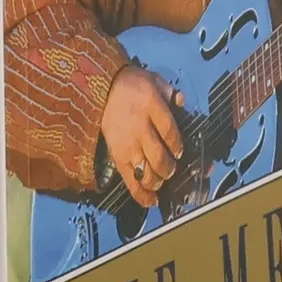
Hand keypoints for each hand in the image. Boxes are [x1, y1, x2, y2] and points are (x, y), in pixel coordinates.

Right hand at [98, 64, 184, 208]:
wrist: (100, 89)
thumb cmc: (131, 85)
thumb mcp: (153, 80)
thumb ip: (170, 92)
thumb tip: (182, 102)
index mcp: (150, 105)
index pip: (169, 131)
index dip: (177, 146)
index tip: (179, 152)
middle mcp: (138, 127)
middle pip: (159, 157)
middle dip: (169, 168)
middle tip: (172, 169)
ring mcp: (126, 144)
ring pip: (145, 171)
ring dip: (157, 180)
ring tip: (161, 179)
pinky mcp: (116, 156)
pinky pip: (129, 180)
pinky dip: (141, 194)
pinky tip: (152, 201)